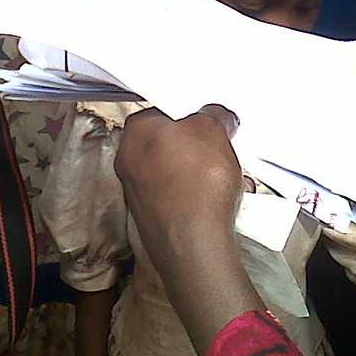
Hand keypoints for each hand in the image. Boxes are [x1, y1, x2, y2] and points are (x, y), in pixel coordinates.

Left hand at [115, 105, 260, 355]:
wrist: (194, 243)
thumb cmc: (198, 179)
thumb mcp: (213, 128)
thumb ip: (213, 115)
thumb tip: (216, 117)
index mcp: (135, 132)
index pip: (162, 112)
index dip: (190, 116)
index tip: (210, 125)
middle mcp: (127, 161)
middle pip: (169, 144)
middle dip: (198, 148)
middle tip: (221, 151)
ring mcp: (136, 193)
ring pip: (176, 172)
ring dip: (202, 174)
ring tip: (227, 179)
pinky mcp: (151, 219)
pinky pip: (179, 198)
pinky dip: (198, 197)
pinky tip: (220, 203)